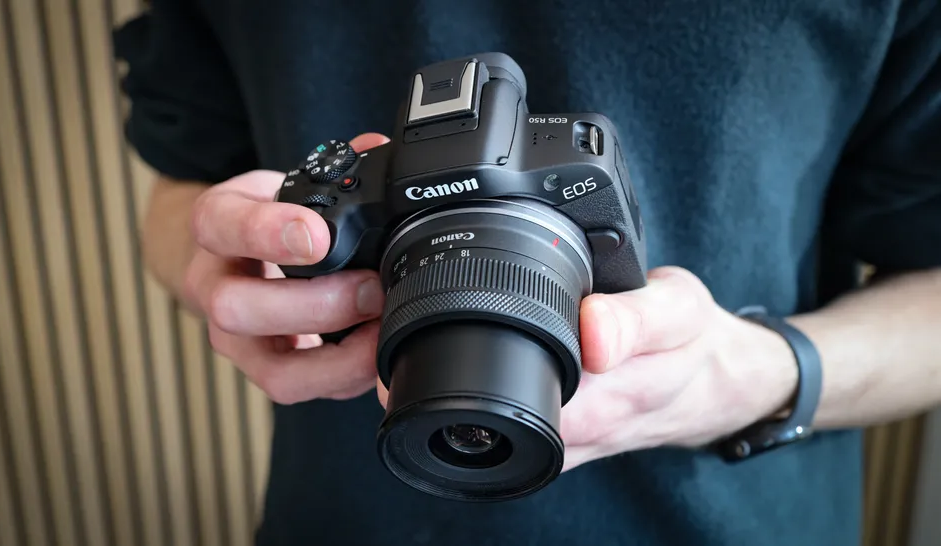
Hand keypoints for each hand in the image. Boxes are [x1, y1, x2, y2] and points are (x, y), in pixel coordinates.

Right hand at [183, 133, 390, 402]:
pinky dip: (345, 379)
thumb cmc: (263, 219)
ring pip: (271, 369)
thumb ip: (330, 167)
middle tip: (370, 289)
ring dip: (337, 359)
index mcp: (216, 225)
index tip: (316, 234)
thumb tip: (375, 146)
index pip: (223, 226)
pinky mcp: (267, 371)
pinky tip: (378, 356)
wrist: (231, 260)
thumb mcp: (282, 183)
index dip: (268, 232)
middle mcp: (215, 286)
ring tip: (382, 332)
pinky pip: (300, 390)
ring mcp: (237, 339)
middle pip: (236, 309)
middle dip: (313, 306)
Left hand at [374, 266, 798, 470]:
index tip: (410, 342)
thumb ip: (640, 319)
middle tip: (394, 340)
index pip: (499, 404)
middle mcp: (568, 434)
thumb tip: (592, 333)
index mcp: (591, 404)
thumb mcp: (678, 314)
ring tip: (414, 354)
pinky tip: (466, 363)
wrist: (717, 381)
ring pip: (486, 429)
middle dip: (431, 383)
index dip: (446, 375)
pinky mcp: (563, 438)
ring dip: (448, 394)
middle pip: (477, 421)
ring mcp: (563, 440)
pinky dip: (480, 397)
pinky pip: (508, 425)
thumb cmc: (694, 345)